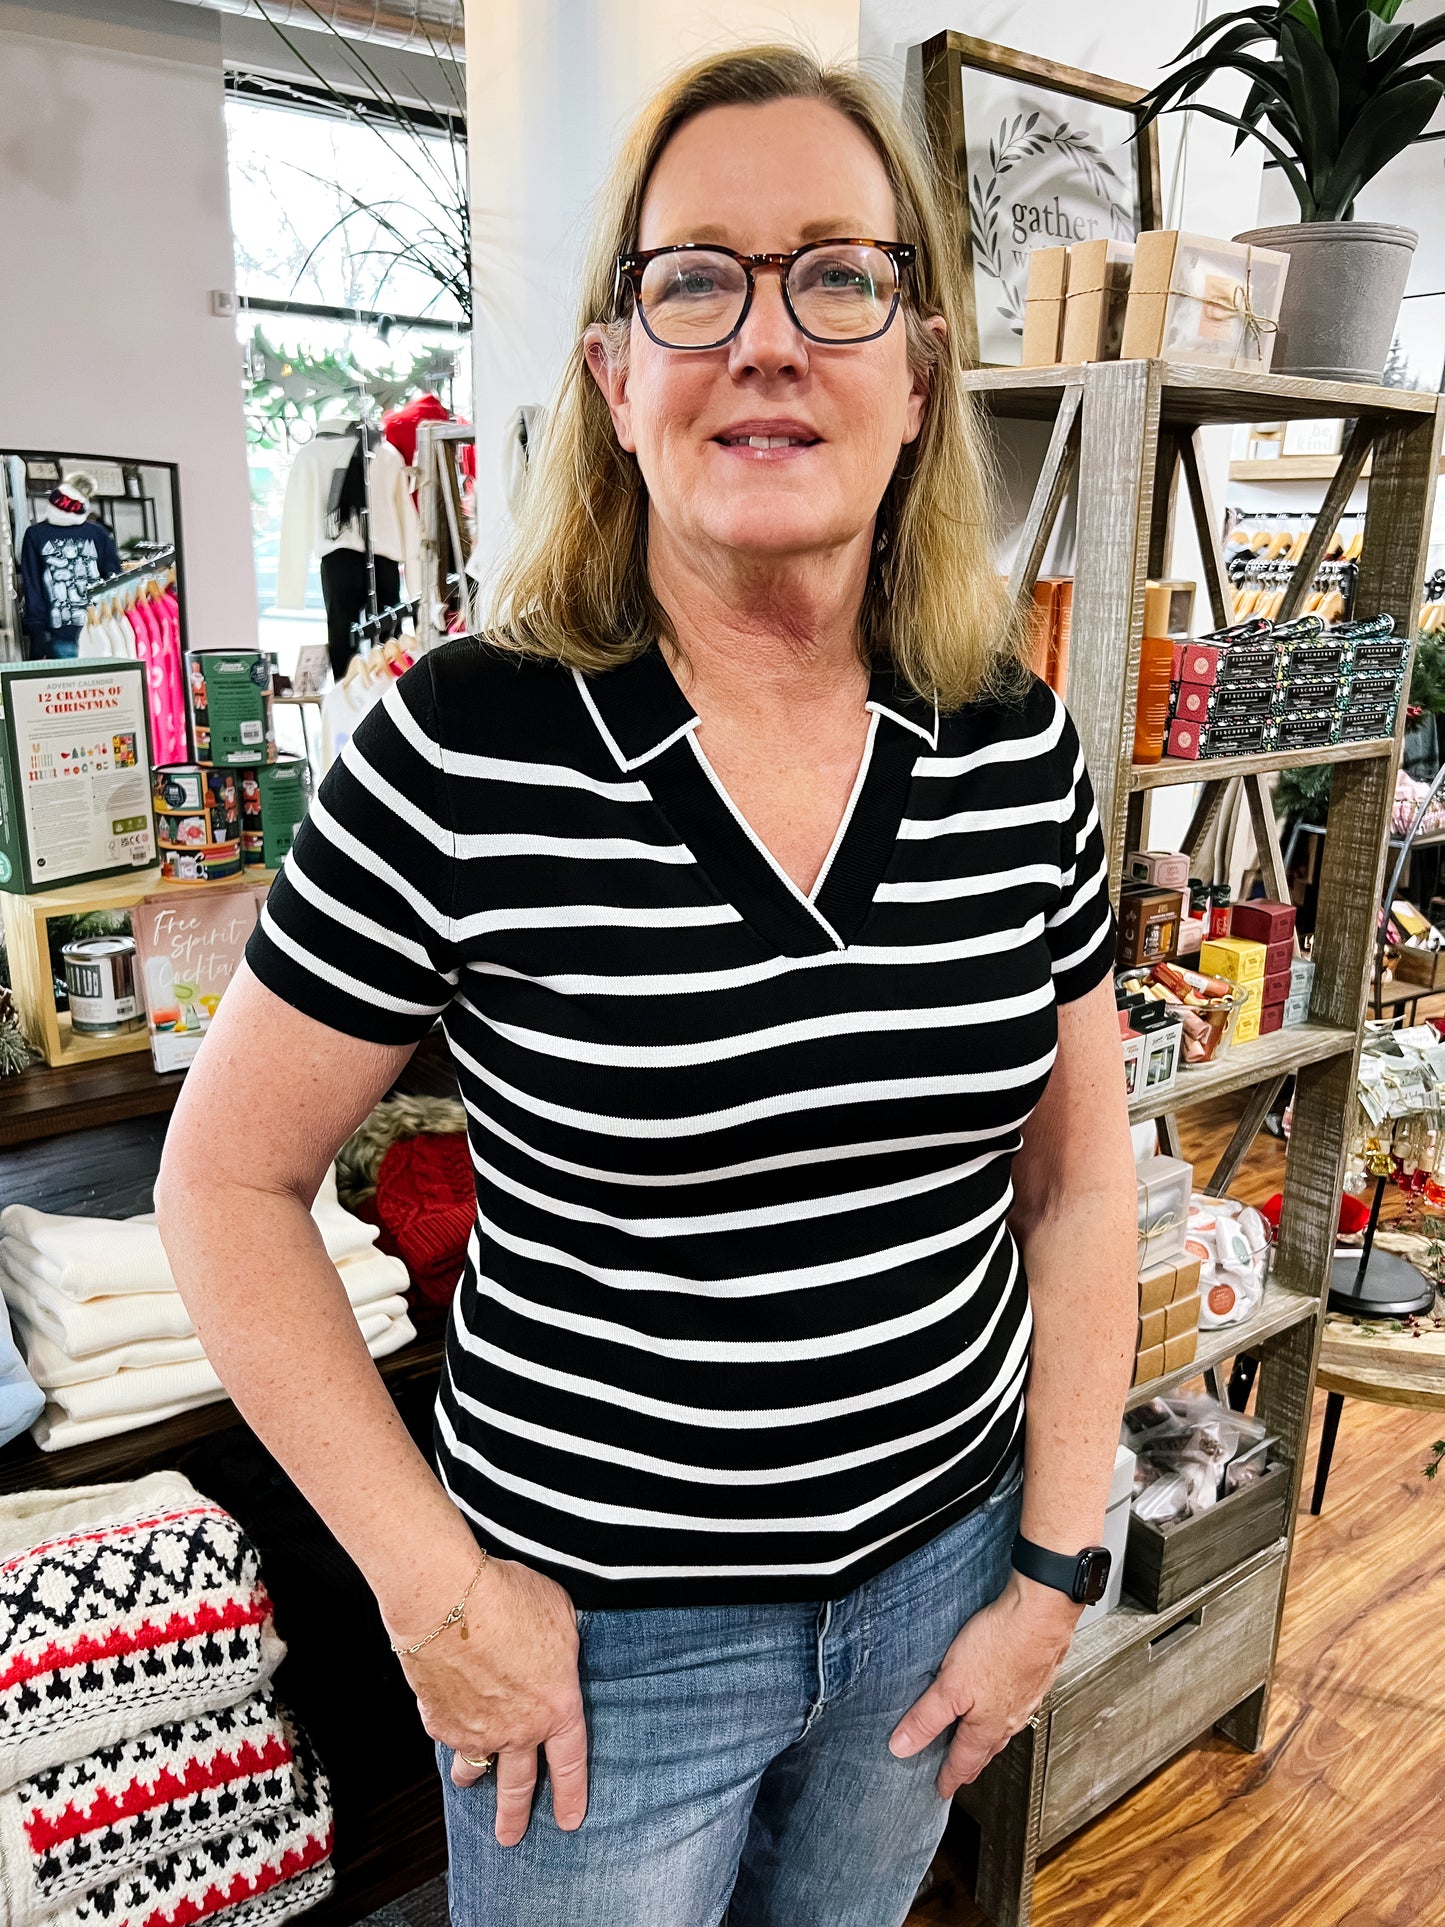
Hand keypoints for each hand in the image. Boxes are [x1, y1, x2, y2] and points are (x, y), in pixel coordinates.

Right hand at [387, 1553, 586, 1844]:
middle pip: (519, 1786)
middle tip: (511, 1838)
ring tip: (470, 1782)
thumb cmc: (507, 1599)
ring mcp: (476, 1732)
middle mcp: (518, 1730)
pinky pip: (447, 1734)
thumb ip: (560, 1648)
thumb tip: (554, 1651)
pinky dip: (448, 1729)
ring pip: (475, 1767)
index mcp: (557, 1706)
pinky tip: (446, 1716)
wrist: (449, 1601)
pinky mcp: (440, 1722)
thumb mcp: (559, 1615)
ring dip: (473, 1776)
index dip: (571, 1794)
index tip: (569, 1820)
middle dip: (515, 1816)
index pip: (570, 1762)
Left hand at [888, 1573, 1079, 1796]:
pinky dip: (1005, 1712)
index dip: (950, 1777)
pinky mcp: (1035, 1676)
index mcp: (987, 1726)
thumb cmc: (1000, 1646)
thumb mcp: (951, 1685)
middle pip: (986, 1750)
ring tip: (978, 1741)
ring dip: (989, 1740)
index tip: (942, 1790)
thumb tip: (902, 1747)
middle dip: (971, 1764)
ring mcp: (1026, 1697)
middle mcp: (1010, 1718)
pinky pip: (1017, 1705)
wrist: (1040, 1615)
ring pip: (1004, 1728)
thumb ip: (926, 1717)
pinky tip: (1002, 1699)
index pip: (964, 1761)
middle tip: (960, 1773)